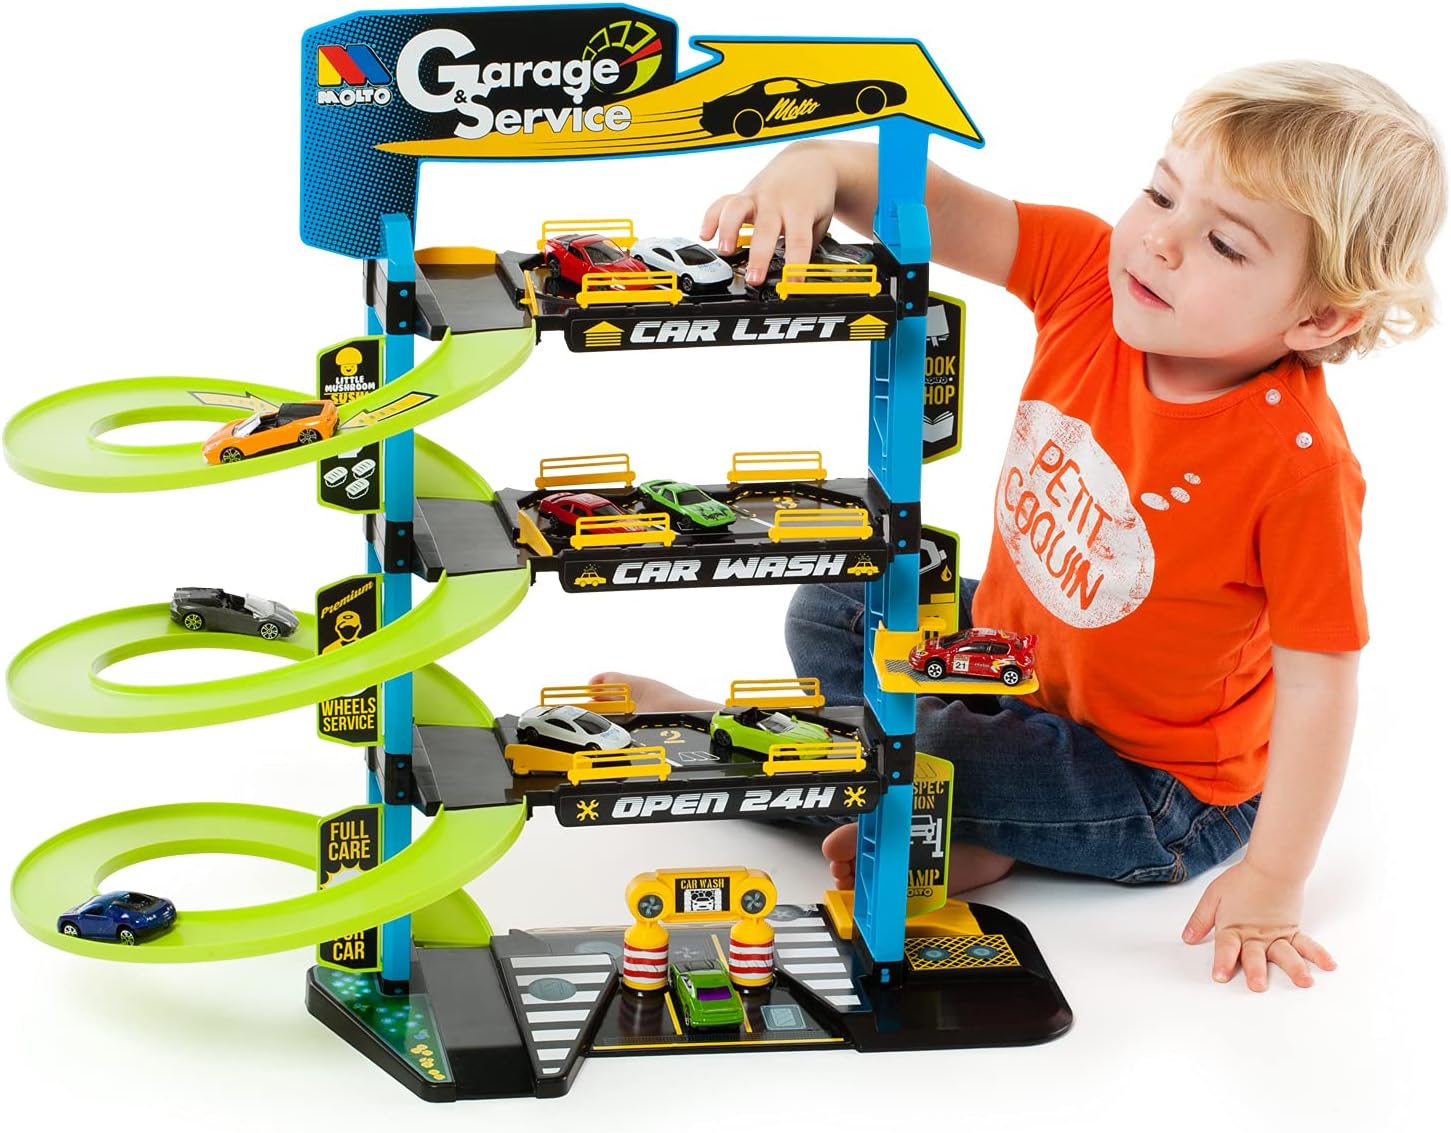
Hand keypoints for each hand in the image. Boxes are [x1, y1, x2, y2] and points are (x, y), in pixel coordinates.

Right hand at [700, 141, 837, 284]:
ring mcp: (757, 196)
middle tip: (754, 279)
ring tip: (725, 251)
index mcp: (800, 210)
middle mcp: (776, 202)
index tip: (791, 285)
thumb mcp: (820, 221)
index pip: (799, 241)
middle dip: (758, 256)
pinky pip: (722, 203)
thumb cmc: (813, 196)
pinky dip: (710, 218)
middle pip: (765, 229)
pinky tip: (704, 235)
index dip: (795, 265)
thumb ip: (808, 246)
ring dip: (728, 231)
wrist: (810, 161)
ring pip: (737, 209)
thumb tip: (795, 275)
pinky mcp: (743, 193)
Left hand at [1181, 860, 1335, 990]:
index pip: (1226, 948)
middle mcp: (1256, 935)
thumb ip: (1201, 920)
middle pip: (1255, 955)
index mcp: (1234, 928)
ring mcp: (1277, 934)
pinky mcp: (1292, 930)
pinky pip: (1307, 944)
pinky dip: (1319, 954)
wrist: (1271, 866)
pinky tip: (1329, 966)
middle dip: (1256, 970)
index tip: (1220, 977)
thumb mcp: (1213, 896)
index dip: (1222, 962)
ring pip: (1285, 953)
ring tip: (1304, 982)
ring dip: (1295, 968)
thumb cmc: (1242, 880)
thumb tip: (1188, 938)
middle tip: (1257, 985)